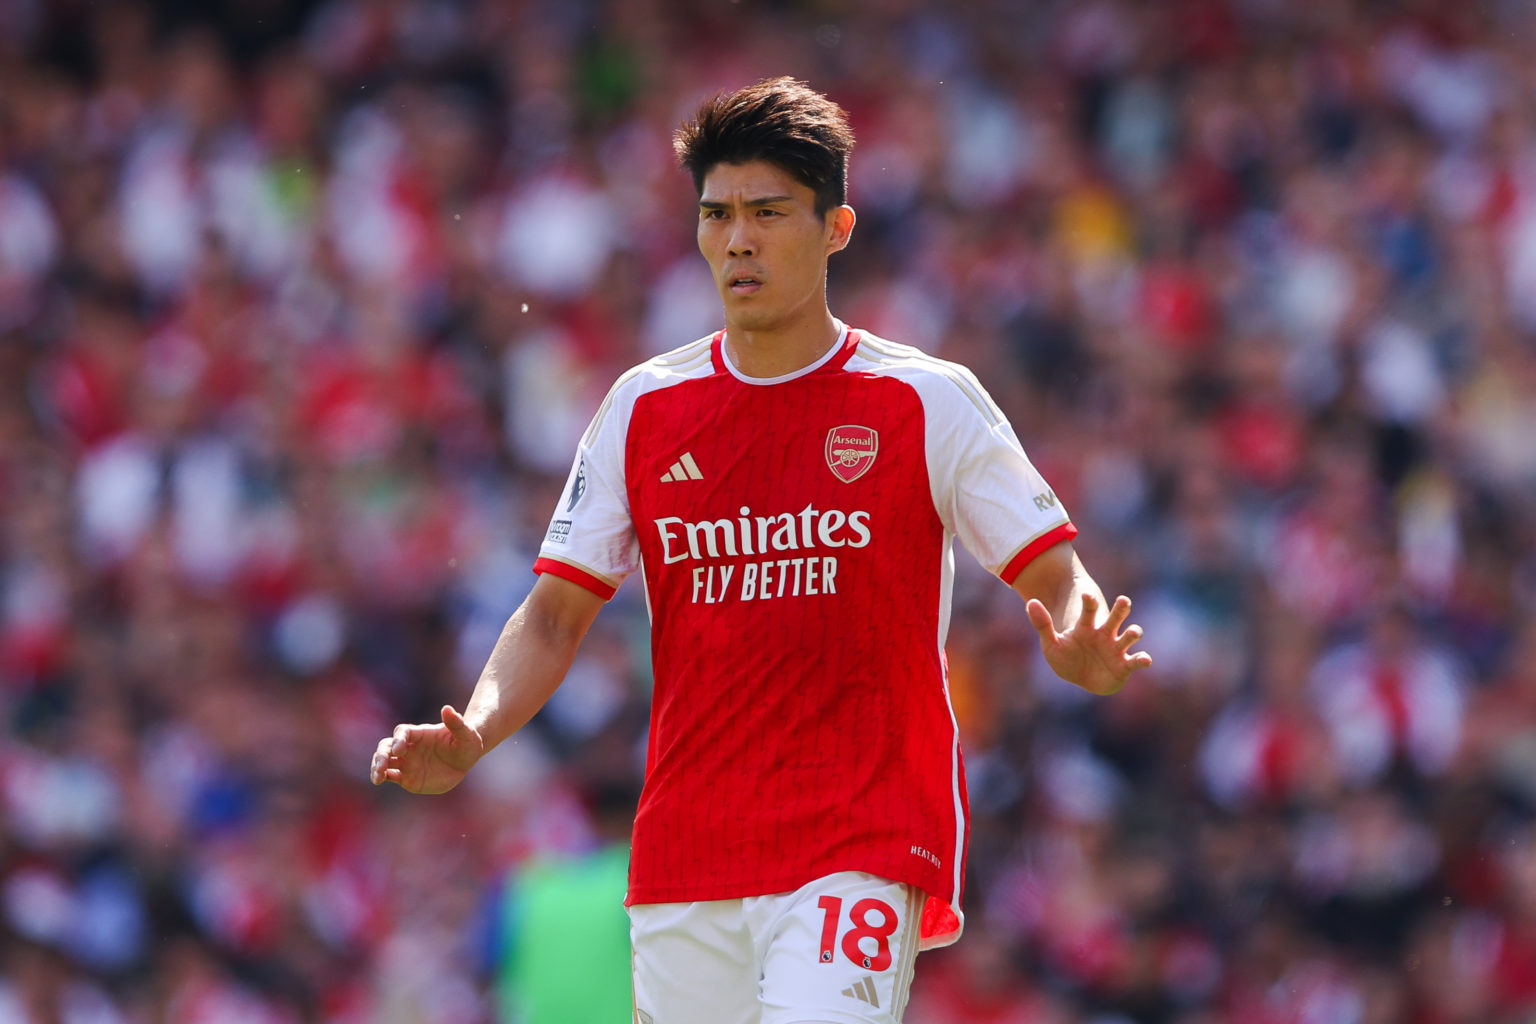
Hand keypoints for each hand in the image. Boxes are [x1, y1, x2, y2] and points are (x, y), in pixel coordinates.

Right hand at [369, 705, 485, 793]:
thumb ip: (456, 723)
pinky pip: (390, 776)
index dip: (399, 739)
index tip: (399, 749)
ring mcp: (407, 762)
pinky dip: (383, 777)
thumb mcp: (466, 733)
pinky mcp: (407, 777)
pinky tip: (380, 780)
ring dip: (377, 767)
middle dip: (382, 754)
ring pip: (384, 761)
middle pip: (387, 746)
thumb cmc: (466, 743)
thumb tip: (447, 708)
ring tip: (377, 778)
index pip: (402, 732)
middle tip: (382, 766)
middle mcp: (409, 747)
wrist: (465, 761)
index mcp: (420, 734)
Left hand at [1026, 592, 1150, 695]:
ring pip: (1129, 635)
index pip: (1089, 610)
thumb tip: (1030, 601)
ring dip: (1133, 632)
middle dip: (1121, 608)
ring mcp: (1116, 648)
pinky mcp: (1124, 664)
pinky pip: (1136, 660)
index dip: (1089, 602)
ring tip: (1134, 631)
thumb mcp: (1051, 644)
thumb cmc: (1066, 657)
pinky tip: (1145, 660)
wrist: (1079, 678)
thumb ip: (1042, 624)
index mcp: (1086, 627)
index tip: (1087, 595)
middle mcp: (1104, 634)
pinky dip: (1142, 659)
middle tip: (1124, 600)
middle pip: (1116, 617)